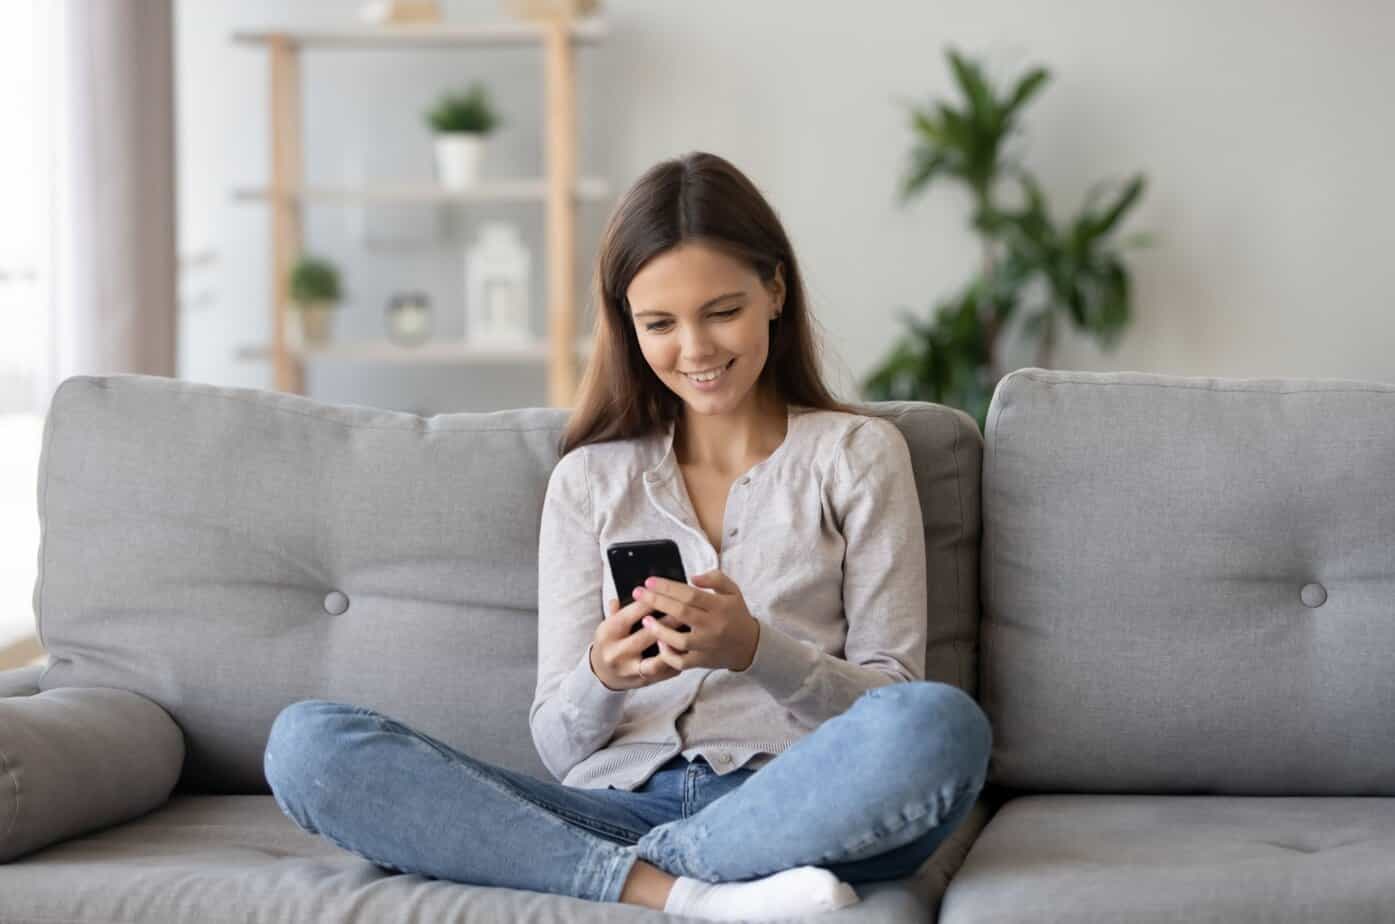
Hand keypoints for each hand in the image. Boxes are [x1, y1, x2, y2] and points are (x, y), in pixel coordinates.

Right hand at [590, 594, 683, 690]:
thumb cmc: (609, 643)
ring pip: (657, 660)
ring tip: (690, 634)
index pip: (632, 614)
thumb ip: (621, 608)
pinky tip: (689, 652)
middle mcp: (618, 652)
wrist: (601, 674)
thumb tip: (637, 591)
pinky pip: (664, 673)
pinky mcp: (643, 681)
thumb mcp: (608, 623)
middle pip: (647, 635)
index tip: (667, 591)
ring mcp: (630, 669)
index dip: (651, 601)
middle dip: (669, 622)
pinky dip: (677, 662)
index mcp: (608, 633)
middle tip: (687, 610)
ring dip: (675, 646)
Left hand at [631, 569, 760, 673]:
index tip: (650, 582)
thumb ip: (715, 579)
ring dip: (659, 630)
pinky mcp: (702, 661)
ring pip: (680, 640)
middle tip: (638, 593)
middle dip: (656, 602)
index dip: (668, 587)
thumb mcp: (732, 591)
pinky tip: (659, 643)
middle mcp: (713, 626)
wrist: (750, 646)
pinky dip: (668, 654)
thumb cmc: (736, 614)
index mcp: (720, 606)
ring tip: (644, 619)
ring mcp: (707, 645)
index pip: (690, 594)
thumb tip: (692, 577)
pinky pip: (681, 662)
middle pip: (681, 613)